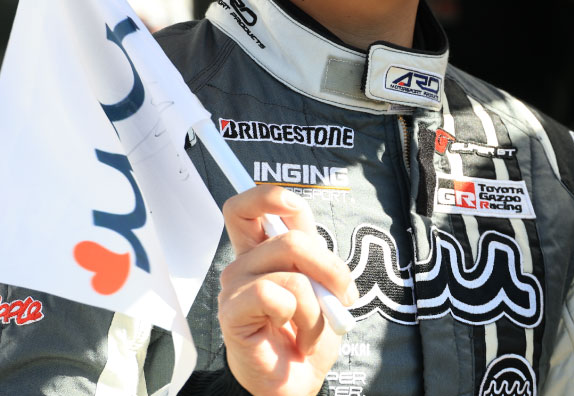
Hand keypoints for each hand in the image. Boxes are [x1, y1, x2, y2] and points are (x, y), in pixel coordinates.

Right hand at [218, 185, 357, 395]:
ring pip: (291, 274)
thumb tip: (309, 232)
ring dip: (317, 306)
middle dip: (329, 266)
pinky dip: (297, 316)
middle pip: (288, 238)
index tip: (294, 209)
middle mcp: (244, 264)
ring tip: (311, 329)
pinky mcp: (232, 313)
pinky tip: (290, 334)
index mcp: (261, 252)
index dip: (270, 196)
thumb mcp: (322, 286)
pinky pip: (273, 295)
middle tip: (341, 292)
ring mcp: (234, 287)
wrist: (297, 382)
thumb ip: (314, 255)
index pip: (247, 206)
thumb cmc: (307, 334)